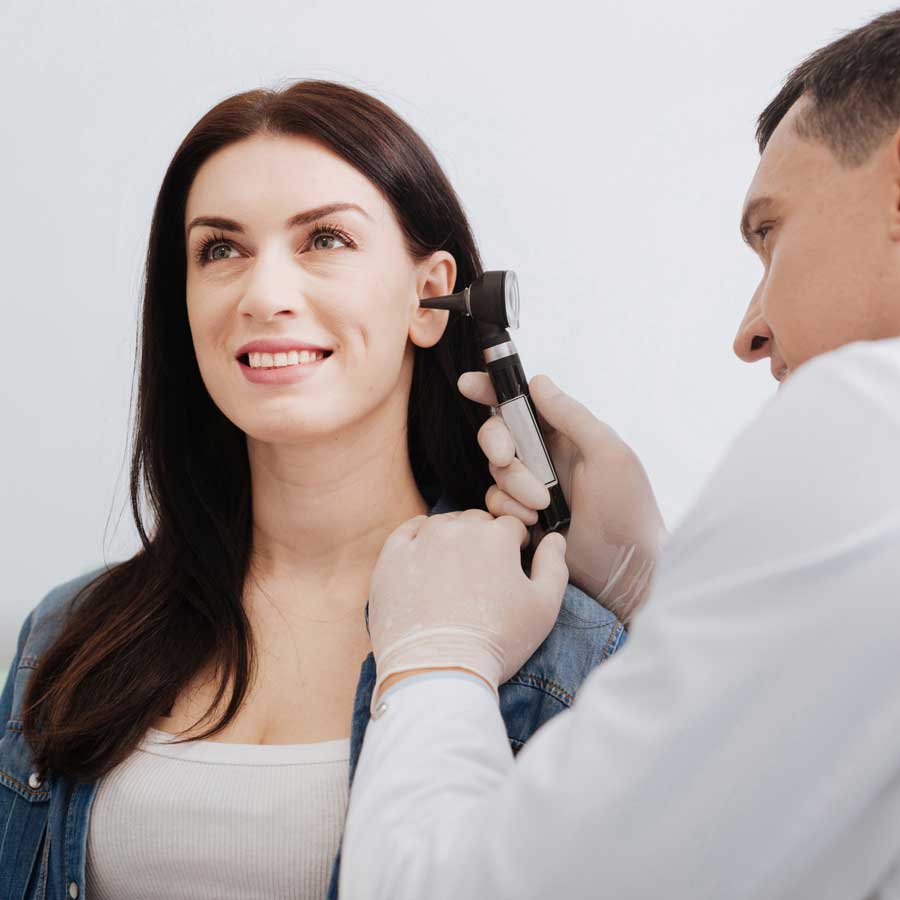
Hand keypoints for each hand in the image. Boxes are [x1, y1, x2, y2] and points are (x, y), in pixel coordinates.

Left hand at [367, 509, 568, 709]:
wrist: (439, 671)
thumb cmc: (497, 643)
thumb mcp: (544, 608)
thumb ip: (555, 565)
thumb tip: (555, 539)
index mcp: (496, 536)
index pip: (510, 526)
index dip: (515, 546)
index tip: (510, 566)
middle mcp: (458, 529)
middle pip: (477, 522)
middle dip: (484, 540)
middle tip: (483, 575)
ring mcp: (422, 541)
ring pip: (443, 525)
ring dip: (453, 539)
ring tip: (455, 573)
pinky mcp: (392, 558)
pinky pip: (407, 532)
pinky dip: (418, 538)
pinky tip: (425, 558)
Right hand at [458, 372, 666, 622]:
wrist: (623, 571)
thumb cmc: (628, 510)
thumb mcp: (609, 454)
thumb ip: (572, 416)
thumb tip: (538, 382)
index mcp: (567, 433)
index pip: (525, 402)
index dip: (494, 390)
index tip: (469, 385)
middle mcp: (545, 456)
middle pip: (498, 433)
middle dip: (497, 443)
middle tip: (505, 456)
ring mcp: (531, 487)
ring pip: (496, 471)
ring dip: (513, 485)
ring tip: (542, 506)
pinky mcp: (521, 516)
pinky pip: (495, 503)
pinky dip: (509, 510)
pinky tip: (533, 523)